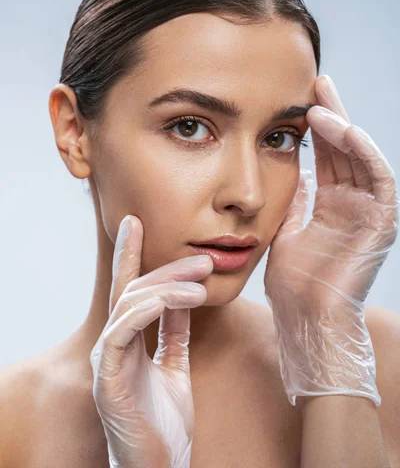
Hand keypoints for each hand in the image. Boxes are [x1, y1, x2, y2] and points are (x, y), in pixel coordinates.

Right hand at [89, 215, 212, 467]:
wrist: (162, 467)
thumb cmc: (165, 421)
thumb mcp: (175, 364)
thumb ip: (175, 330)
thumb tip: (183, 295)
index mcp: (128, 339)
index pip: (129, 288)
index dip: (130, 253)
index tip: (135, 221)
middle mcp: (114, 344)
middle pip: (134, 290)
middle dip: (167, 268)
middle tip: (202, 259)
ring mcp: (108, 360)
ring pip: (129, 304)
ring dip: (166, 286)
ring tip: (201, 282)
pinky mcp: (108, 379)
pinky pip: (121, 334)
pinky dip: (144, 311)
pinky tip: (169, 300)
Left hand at [264, 74, 398, 405]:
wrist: (305, 320)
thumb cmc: (292, 283)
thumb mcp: (285, 226)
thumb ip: (291, 196)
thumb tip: (285, 166)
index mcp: (331, 203)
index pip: (326, 154)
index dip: (315, 126)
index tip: (297, 99)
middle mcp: (353, 202)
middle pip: (345, 147)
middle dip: (331, 113)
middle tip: (314, 81)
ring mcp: (369, 211)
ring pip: (362, 156)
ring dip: (344, 126)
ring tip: (319, 103)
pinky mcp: (381, 222)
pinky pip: (378, 178)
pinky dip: (362, 151)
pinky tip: (340, 129)